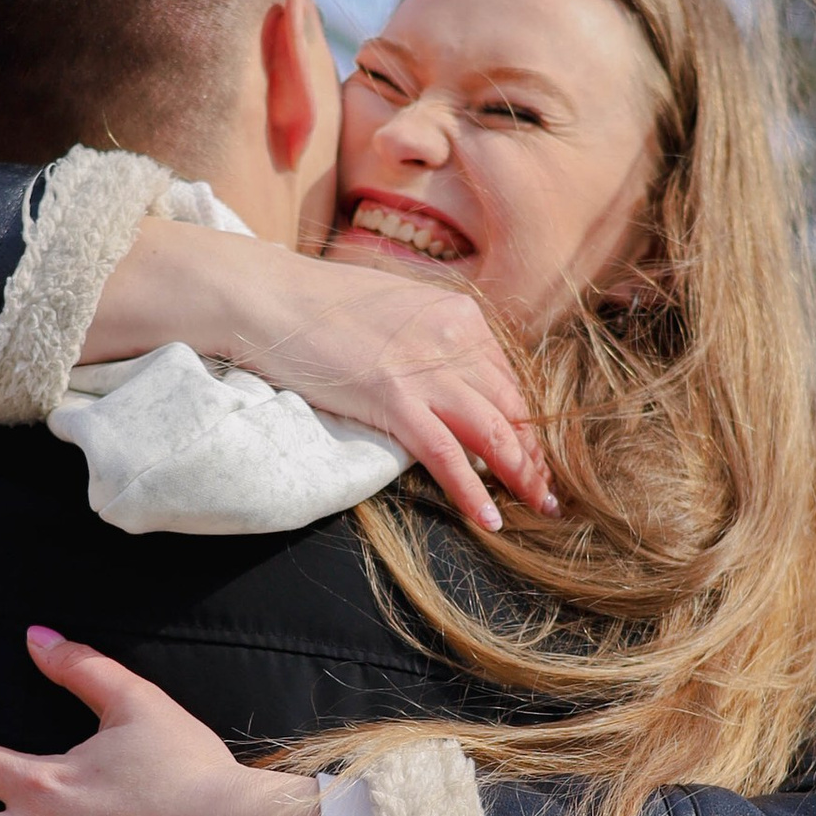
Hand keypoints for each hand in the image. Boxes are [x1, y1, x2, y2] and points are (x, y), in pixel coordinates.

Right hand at [82, 220, 552, 531]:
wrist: (266, 297)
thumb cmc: (316, 305)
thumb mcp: (393, 310)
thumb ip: (428, 340)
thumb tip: (445, 376)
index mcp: (457, 314)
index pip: (507, 377)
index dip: (526, 420)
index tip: (535, 452)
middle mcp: (454, 338)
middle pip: (512, 406)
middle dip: (535, 454)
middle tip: (549, 492)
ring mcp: (427, 369)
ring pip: (494, 433)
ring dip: (520, 476)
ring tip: (537, 508)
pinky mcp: (395, 399)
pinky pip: (448, 455)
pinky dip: (471, 491)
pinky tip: (489, 518)